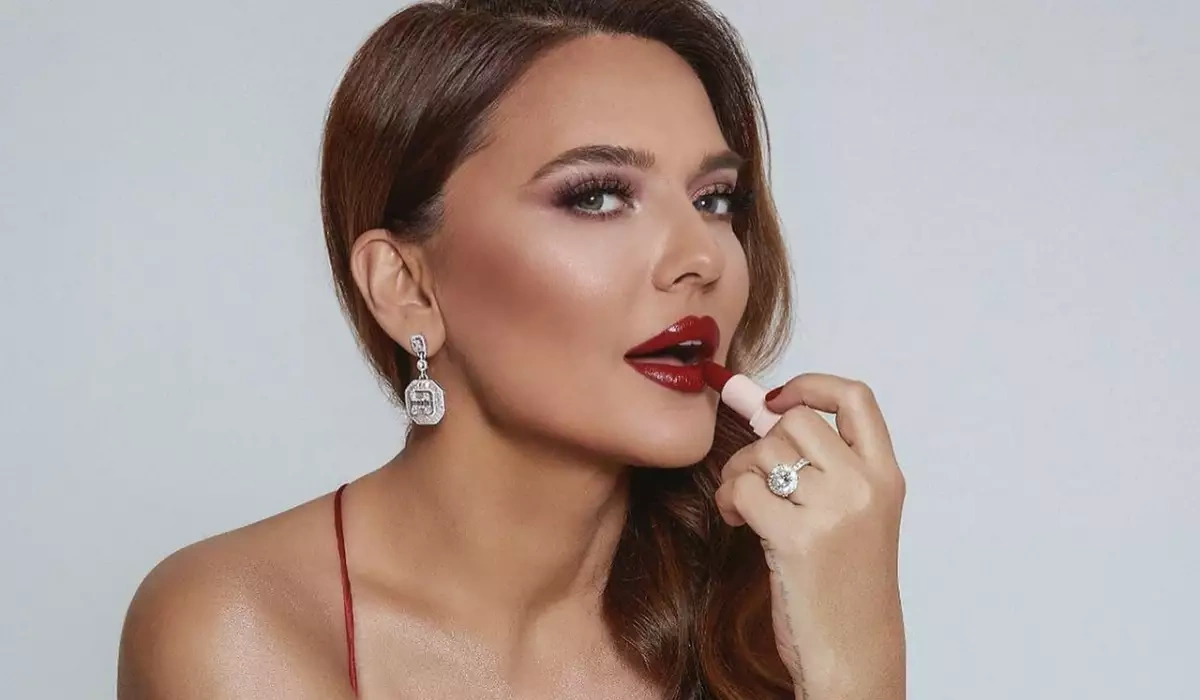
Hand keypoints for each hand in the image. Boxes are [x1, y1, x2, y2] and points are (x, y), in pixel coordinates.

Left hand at [713, 374, 905, 699]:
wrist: (854, 655)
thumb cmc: (846, 589)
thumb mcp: (856, 519)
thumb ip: (826, 468)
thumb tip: (764, 409)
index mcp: (887, 477)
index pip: (856, 398)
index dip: (811, 385)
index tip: (779, 399)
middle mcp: (866, 486)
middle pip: (797, 421)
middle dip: (761, 442)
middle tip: (753, 475)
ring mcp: (835, 511)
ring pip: (765, 451)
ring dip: (738, 473)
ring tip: (743, 505)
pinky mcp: (797, 539)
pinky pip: (744, 488)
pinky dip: (729, 499)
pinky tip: (736, 521)